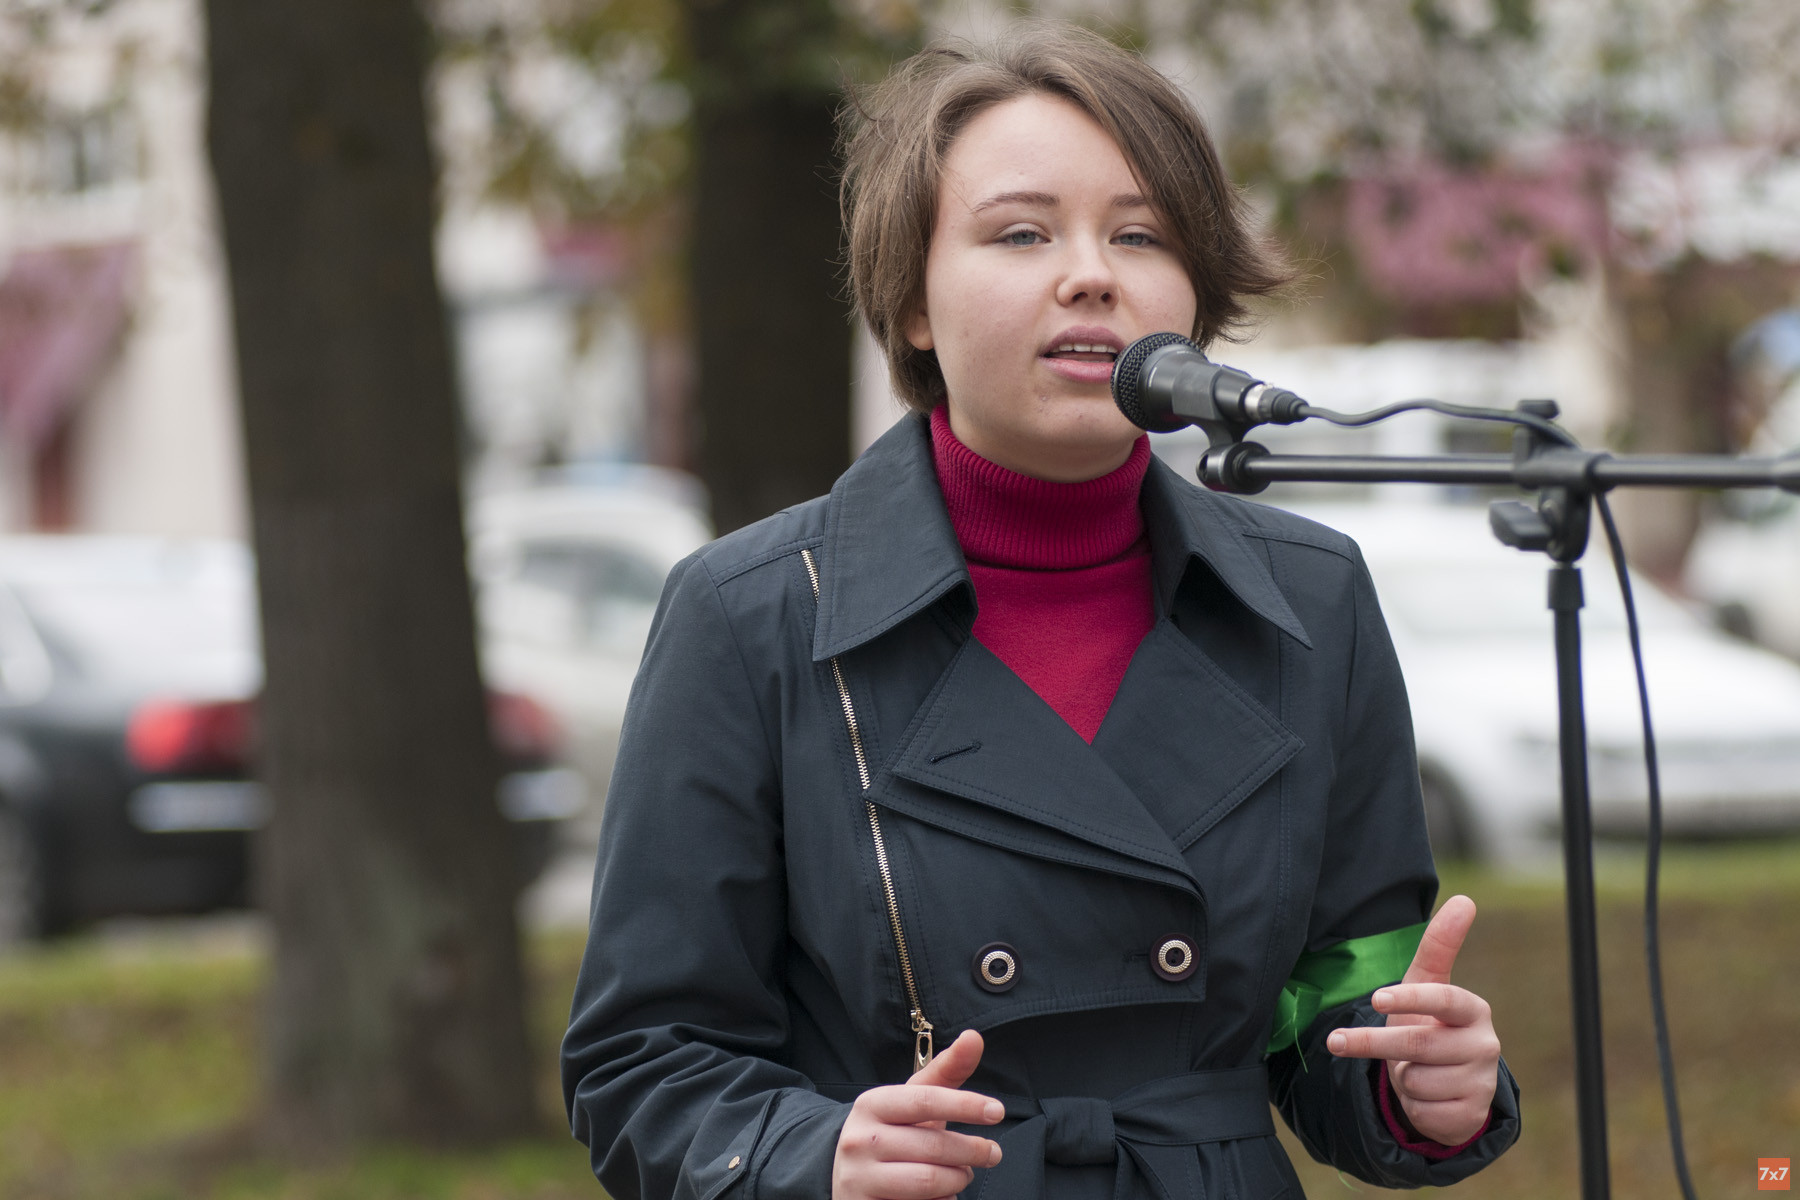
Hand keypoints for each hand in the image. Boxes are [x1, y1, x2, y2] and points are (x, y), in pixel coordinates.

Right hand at [832, 1030, 1004, 1199]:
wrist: (847, 1174)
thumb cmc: (892, 1130)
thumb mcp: (914, 1099)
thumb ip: (946, 1071)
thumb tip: (974, 1037)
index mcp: (872, 1104)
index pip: (925, 1100)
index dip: (965, 1105)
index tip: (997, 1111)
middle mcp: (859, 1139)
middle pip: (934, 1146)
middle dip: (973, 1150)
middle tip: (992, 1153)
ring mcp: (858, 1178)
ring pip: (930, 1181)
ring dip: (958, 1178)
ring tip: (964, 1172)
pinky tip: (942, 1193)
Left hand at [1325, 895, 1501, 1146]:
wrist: (1445, 1085)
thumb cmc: (1428, 1023)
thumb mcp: (1426, 985)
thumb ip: (1440, 944)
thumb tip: (1465, 898)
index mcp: (1472, 1009)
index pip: (1444, 999)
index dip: (1409, 999)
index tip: (1376, 998)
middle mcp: (1485, 1044)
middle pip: (1417, 1044)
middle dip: (1372, 1043)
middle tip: (1336, 1041)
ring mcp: (1482, 1081)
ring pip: (1418, 1080)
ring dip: (1400, 1077)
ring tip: (1409, 1069)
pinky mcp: (1473, 1114)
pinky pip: (1424, 1109)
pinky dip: (1412, 1103)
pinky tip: (1423, 1095)